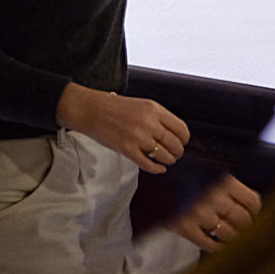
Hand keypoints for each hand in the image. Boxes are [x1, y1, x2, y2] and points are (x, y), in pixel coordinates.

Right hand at [55, 82, 190, 172]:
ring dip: (168, 160)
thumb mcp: (141, 105)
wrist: (90, 109)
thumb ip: (157, 118)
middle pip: (175, 144)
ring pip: (164, 155)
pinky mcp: (127, 150)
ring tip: (167, 160)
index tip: (183, 142)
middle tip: (176, 154)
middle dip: (178, 152)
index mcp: (153, 109)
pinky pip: (148, 164)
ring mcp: (138, 137)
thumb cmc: (114, 107)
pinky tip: (160, 168)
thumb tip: (174, 134)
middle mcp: (148, 122)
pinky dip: (157, 168)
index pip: (181, 128)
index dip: (184, 139)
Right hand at [170, 174, 261, 251]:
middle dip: (246, 226)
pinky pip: (210, 244)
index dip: (255, 211)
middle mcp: (213, 197)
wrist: (150, 180)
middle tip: (243, 227)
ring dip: (233, 237)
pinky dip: (218, 247)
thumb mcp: (207, 169)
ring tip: (231, 236)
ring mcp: (200, 214)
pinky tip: (219, 244)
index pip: (252, 202)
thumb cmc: (182, 173)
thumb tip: (250, 202)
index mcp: (222, 179)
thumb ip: (227, 183)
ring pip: (229, 234)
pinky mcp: (186, 227)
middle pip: (243, 220)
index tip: (253, 214)